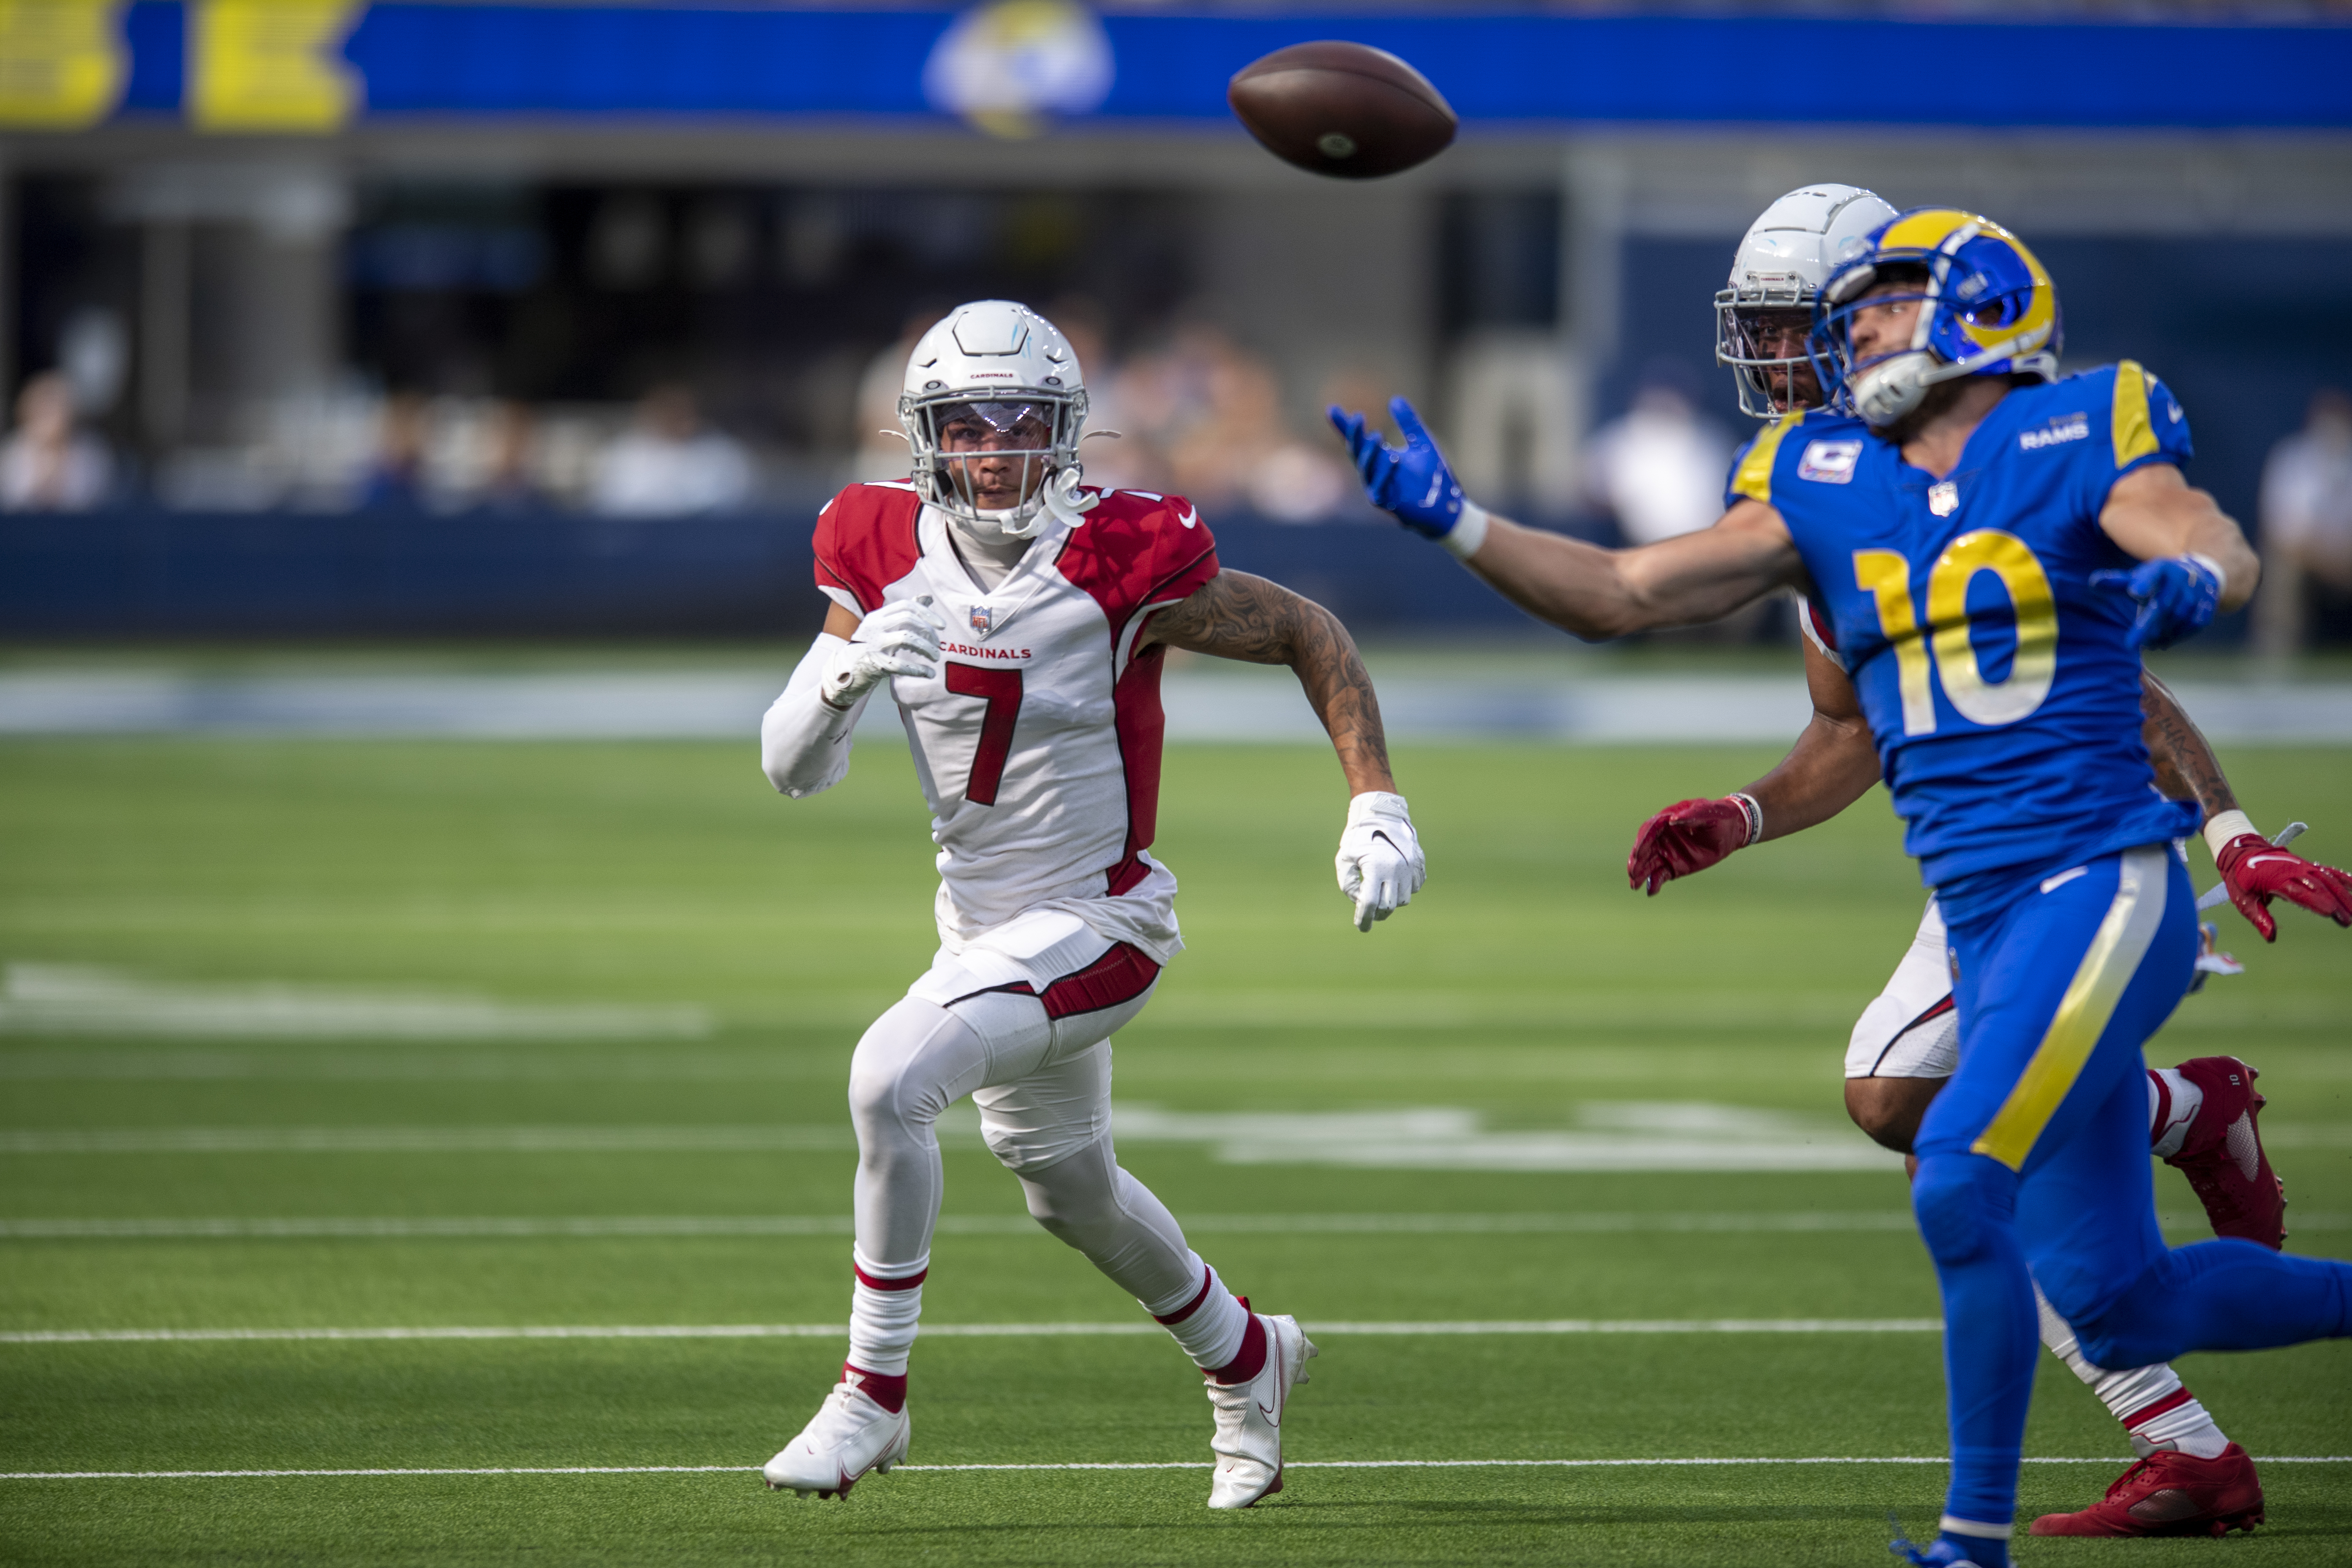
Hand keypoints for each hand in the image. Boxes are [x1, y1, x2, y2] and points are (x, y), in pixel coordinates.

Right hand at [820, 596, 946, 708]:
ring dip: (926, 648)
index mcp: (877, 616)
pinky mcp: (874, 663)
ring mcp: (873, 644)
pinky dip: (918, 669)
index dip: (927, 613)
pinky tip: (929, 674)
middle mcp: (874, 627)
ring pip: (907, 638)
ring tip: (935, 657)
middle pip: (908, 619)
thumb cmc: (870, 648)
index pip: (906, 606)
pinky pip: (901, 664)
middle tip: (938, 645)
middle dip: (928, 631)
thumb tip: (926, 597)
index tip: (942, 626)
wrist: (844, 672)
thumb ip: (904, 613)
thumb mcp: (884, 627)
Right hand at [1326, 397, 1467, 540]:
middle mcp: (1375, 473)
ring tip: (1376, 436)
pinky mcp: (1387, 505)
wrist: (1447, 508)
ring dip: (1369, 453)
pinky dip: (1384, 475)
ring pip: (1365, 470)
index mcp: (1380, 458)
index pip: (1358, 440)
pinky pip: (1378, 490)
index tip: (1331, 409)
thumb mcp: (1422, 443)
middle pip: (1356, 452)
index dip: (1344, 426)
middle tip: (1358, 417)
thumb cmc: (1433, 478)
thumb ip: (1408, 423)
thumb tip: (1394, 399)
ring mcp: (1378, 489)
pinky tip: (1392, 459)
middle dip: (1354, 435)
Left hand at [1335, 791, 1424, 931]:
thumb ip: (1348, 884)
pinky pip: (1415, 887)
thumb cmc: (1358, 837)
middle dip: (1378, 913)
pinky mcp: (1419, 864)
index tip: (1362, 928)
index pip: (1370, 903)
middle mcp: (1396, 869)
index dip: (1364, 919)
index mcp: (1376, 868)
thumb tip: (1361, 903)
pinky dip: (1404, 890)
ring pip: (1403, 899)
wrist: (1381, 814)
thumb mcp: (1344, 859)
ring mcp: (1411, 867)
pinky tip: (1394, 882)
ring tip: (1381, 892)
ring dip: (1391, 901)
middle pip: (1388, 906)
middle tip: (1370, 911)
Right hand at [1627, 798, 1752, 895]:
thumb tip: (1672, 820)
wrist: (1732, 830)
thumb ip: (1692, 815)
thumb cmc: (1719, 816)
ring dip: (1641, 874)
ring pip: (1649, 863)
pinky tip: (1650, 891)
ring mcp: (1667, 851)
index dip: (1642, 842)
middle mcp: (1663, 836)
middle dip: (1637, 861)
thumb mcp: (1708, 813)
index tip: (1638, 854)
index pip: (1650, 830)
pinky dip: (1655, 883)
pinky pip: (1661, 875)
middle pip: (1645, 848)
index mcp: (1668, 819)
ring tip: (1634, 885)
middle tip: (1632, 873)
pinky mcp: (1674, 865)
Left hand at [2089, 556, 2221, 649]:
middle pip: (2163, 605)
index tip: (2134, 591)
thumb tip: (2093, 582)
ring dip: (2160, 634)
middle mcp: (2181, 578)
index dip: (2144, 581)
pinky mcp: (2206, 609)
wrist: (2200, 578)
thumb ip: (2118, 582)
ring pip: (2177, 618)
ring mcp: (2196, 593)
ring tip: (2146, 643)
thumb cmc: (2159, 580)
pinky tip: (2162, 642)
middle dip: (2146, 626)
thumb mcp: (2140, 577)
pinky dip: (2176, 637)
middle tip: (2130, 644)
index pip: (2153, 573)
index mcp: (2162, 568)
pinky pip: (2191, 626)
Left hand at [2214, 832, 2351, 941]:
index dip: (2315, 901)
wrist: (2242, 853)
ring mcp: (2302, 866)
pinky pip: (2328, 871)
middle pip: (2318, 887)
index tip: (2330, 913)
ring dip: (2343, 894)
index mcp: (2274, 879)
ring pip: (2327, 880)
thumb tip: (2271, 938)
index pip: (2298, 892)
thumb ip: (2259, 918)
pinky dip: (2343, 878)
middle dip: (2335, 903)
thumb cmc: (2242, 880)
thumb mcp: (2243, 901)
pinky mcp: (2308, 866)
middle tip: (2347, 920)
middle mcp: (2292, 871)